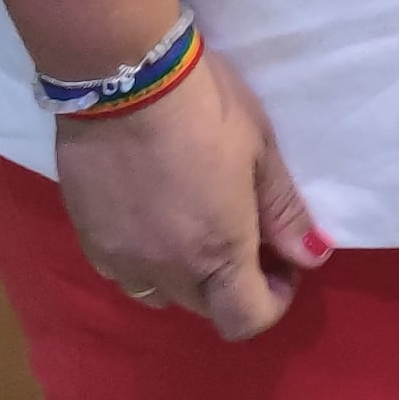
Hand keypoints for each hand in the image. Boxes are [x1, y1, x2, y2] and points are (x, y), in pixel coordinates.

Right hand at [52, 40, 325, 338]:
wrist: (123, 79)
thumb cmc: (206, 108)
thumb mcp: (261, 151)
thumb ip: (284, 213)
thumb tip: (311, 257)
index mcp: (217, 255)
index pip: (246, 320)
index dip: (274, 300)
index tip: (282, 265)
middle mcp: (166, 271)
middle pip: (205, 308)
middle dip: (232, 284)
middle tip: (243, 234)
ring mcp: (120, 259)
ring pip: (160, 293)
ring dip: (186, 276)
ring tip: (194, 228)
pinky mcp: (87, 238)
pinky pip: (123, 271)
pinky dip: (145, 259)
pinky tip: (151, 216)